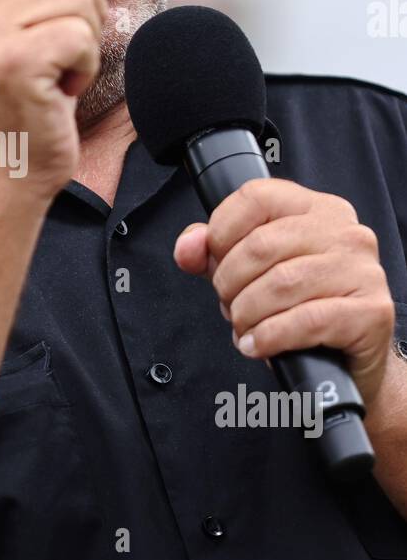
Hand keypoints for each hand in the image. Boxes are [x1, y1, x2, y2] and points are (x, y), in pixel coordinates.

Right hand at [0, 0, 107, 204]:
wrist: (6, 164)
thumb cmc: (28, 93)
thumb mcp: (26, 17)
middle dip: (89, 6)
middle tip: (63, 47)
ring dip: (87, 40)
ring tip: (58, 69)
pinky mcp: (13, 61)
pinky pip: (82, 35)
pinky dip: (86, 67)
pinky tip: (60, 89)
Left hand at [173, 178, 395, 412]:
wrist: (347, 362)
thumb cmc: (300, 309)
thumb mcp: (251, 275)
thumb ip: (214, 254)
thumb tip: (188, 247)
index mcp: (317, 209)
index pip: (256, 197)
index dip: (221, 232)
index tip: (215, 263)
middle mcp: (345, 232)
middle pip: (262, 245)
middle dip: (230, 284)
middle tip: (230, 306)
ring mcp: (363, 271)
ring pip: (282, 284)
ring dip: (247, 315)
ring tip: (245, 329)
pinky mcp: (372, 312)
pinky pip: (306, 321)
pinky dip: (269, 337)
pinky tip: (257, 345)